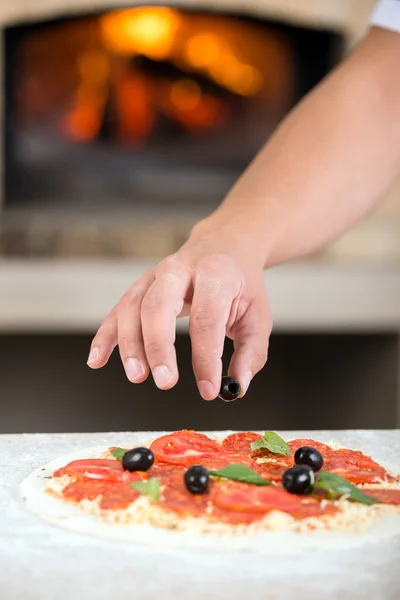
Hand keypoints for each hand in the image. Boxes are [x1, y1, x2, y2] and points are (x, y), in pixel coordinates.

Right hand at [87, 219, 271, 399]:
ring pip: (132, 307)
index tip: (209, 389)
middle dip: (158, 347)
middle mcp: (180, 269)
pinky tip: (97, 360)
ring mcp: (155, 275)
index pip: (206, 319)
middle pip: (159, 306)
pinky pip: (117, 310)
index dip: (205, 358)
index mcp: (215, 274)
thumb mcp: (257, 315)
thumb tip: (237, 387)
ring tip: (137, 376)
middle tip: (165, 381)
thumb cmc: (240, 284)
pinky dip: (105, 336)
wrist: (224, 246)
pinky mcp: (140, 286)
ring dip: (129, 345)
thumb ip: (251, 354)